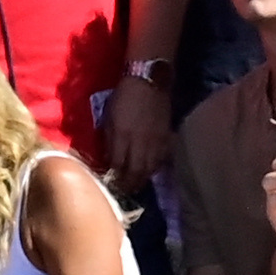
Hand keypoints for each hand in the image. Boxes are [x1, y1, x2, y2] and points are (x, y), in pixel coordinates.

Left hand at [103, 73, 170, 190]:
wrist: (149, 82)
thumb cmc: (123, 97)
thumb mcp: (108, 118)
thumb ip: (109, 141)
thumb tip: (108, 161)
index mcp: (123, 136)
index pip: (118, 166)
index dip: (114, 178)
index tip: (108, 186)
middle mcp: (140, 142)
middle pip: (136, 172)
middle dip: (129, 185)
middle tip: (122, 191)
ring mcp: (156, 141)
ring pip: (150, 169)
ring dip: (142, 180)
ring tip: (134, 186)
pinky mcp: (167, 138)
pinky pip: (161, 160)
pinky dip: (154, 169)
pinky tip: (148, 172)